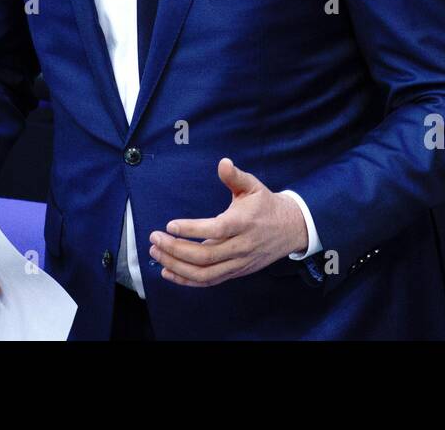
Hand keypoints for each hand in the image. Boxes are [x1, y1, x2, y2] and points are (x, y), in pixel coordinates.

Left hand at [149, 158, 307, 287]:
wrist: (290, 229)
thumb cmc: (266, 205)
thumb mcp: (254, 186)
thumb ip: (235, 176)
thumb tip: (222, 162)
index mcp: (245, 222)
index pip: (217, 230)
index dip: (192, 229)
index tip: (170, 225)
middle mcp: (242, 246)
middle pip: (206, 256)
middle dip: (176, 249)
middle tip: (154, 239)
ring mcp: (239, 263)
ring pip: (205, 273)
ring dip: (177, 266)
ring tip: (156, 253)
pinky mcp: (235, 272)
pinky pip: (209, 281)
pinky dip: (186, 280)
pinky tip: (167, 271)